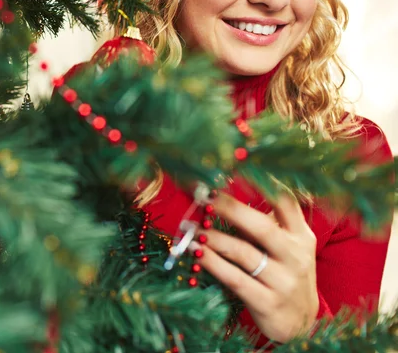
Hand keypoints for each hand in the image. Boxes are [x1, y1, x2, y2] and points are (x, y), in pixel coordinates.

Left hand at [181, 192, 318, 342]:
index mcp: (301, 236)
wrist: (301, 324)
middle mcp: (296, 256)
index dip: (264, 184)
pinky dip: (213, 264)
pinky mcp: (268, 303)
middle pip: (261, 227)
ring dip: (214, 238)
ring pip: (243, 254)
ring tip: (192, 228)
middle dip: (230, 209)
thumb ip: (267, 224)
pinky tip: (197, 254)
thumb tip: (225, 198)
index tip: (238, 168)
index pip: (287, 203)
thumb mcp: (287, 247)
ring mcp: (283, 281)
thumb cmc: (285, 274)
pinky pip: (235, 279)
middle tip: (206, 198)